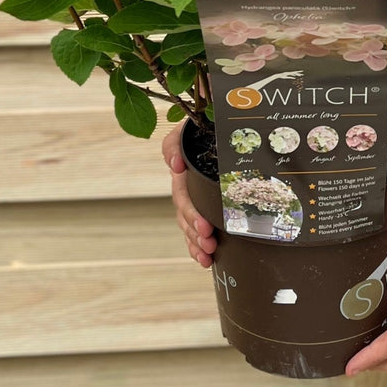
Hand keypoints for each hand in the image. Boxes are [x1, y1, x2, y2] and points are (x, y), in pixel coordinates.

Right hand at [161, 122, 216, 268]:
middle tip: (210, 242)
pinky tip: (205, 260)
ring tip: (208, 255)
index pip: (183, 198)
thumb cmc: (200, 128)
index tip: (205, 226)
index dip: (192, 214)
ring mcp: (193, 198)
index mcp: (184, 174)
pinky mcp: (203, 206)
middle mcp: (186, 188)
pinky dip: (197, 247)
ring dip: (197, 243)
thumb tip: (174, 166)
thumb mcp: (184, 131)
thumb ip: (173, 144)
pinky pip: (195, 230)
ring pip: (189, 227)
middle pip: (185, 217)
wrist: (212, 127)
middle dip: (196, 233)